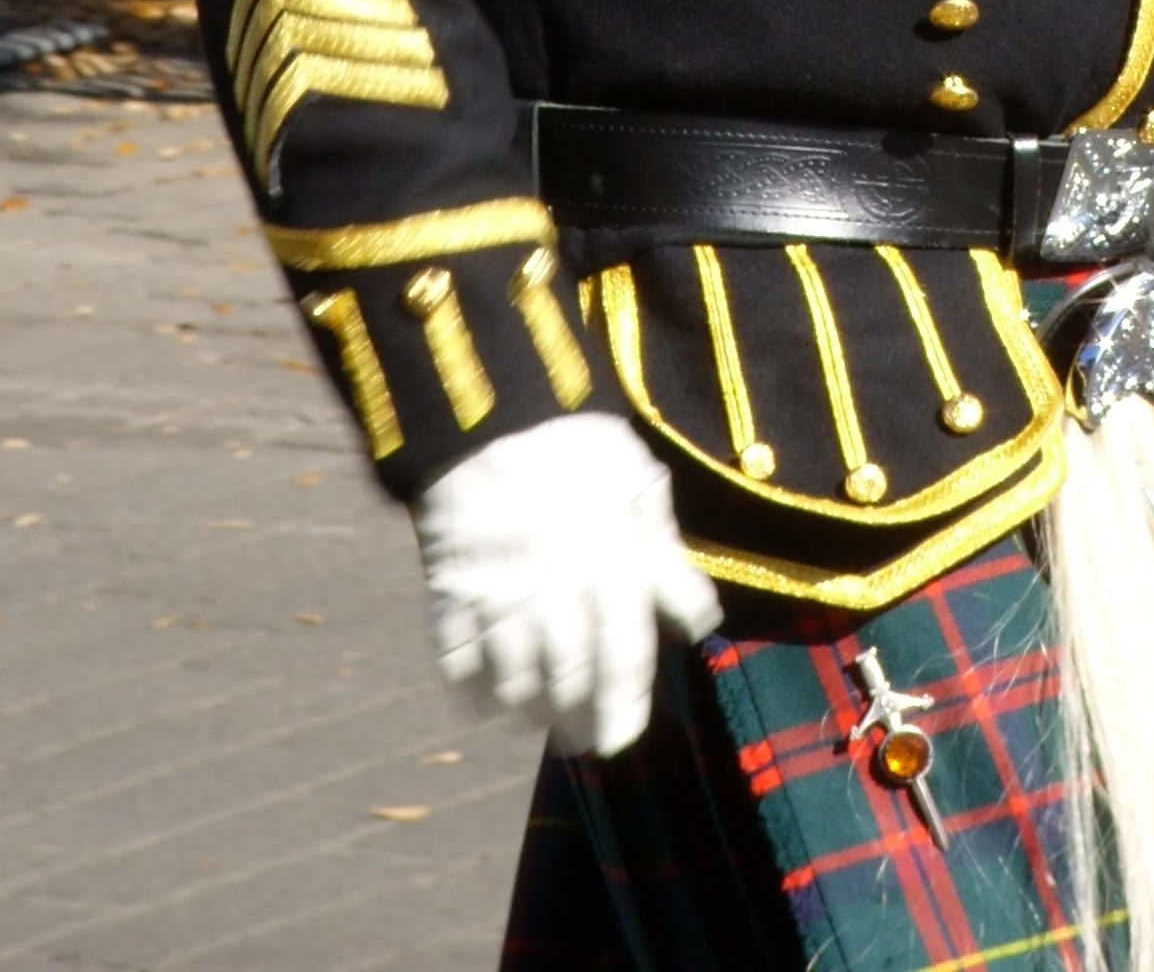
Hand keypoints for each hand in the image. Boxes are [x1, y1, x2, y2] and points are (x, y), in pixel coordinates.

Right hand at [413, 414, 721, 758]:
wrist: (492, 412)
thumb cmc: (577, 444)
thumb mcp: (640, 487)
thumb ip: (669, 560)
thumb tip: (703, 619)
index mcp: (608, 569)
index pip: (621, 662)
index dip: (623, 709)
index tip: (620, 742)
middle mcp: (556, 595)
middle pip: (568, 683)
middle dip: (577, 721)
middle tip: (582, 741)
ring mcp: (499, 597)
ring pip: (513, 681)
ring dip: (528, 711)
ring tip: (539, 720)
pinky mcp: (450, 590)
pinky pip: (457, 659)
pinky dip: (469, 689)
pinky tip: (482, 702)